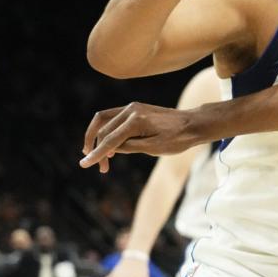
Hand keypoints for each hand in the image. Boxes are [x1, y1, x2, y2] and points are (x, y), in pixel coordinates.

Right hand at [80, 102, 200, 171]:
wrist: (193, 124)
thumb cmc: (178, 139)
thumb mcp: (154, 148)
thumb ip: (130, 147)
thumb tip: (111, 148)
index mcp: (136, 120)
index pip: (110, 139)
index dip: (96, 154)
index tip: (84, 164)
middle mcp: (131, 109)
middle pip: (104, 129)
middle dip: (98, 149)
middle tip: (102, 168)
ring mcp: (133, 107)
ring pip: (104, 120)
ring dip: (98, 137)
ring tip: (96, 155)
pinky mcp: (136, 108)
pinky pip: (113, 118)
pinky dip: (107, 130)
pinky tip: (109, 145)